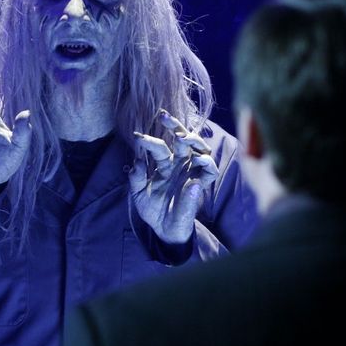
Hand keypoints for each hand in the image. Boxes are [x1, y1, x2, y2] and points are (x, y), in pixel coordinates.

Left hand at [129, 109, 218, 243]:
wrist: (164, 230)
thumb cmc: (152, 209)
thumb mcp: (138, 195)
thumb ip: (136, 179)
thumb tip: (136, 161)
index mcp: (163, 165)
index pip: (159, 147)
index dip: (148, 141)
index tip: (137, 137)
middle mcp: (179, 165)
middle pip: (182, 139)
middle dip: (175, 126)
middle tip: (164, 116)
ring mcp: (191, 173)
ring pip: (199, 149)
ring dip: (192, 140)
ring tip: (182, 137)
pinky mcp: (201, 185)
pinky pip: (209, 172)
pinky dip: (207, 164)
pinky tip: (199, 160)